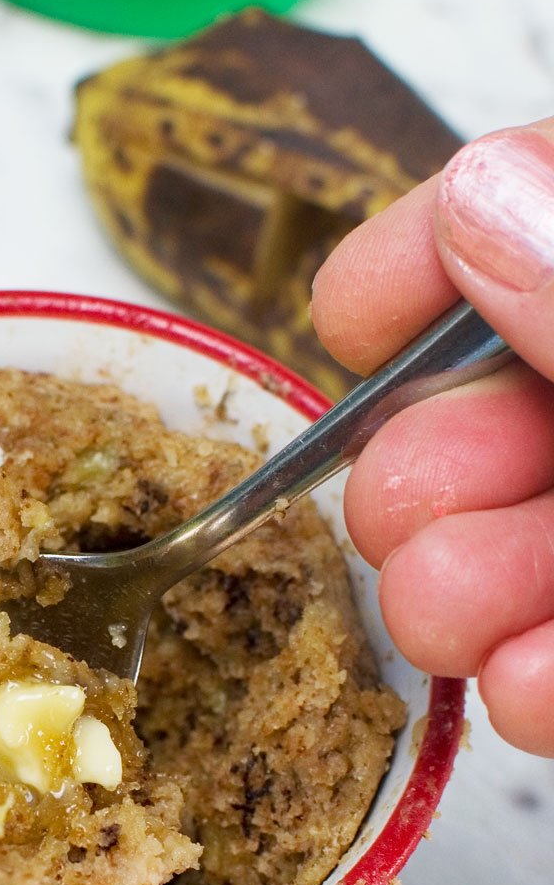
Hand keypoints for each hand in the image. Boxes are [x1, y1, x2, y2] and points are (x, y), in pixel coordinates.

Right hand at [311, 117, 553, 754]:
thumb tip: (478, 192)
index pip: (540, 205)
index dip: (438, 252)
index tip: (351, 313)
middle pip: (519, 393)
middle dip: (440, 458)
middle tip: (397, 509)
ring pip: (539, 532)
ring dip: (473, 584)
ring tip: (443, 618)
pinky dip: (548, 675)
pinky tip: (524, 692)